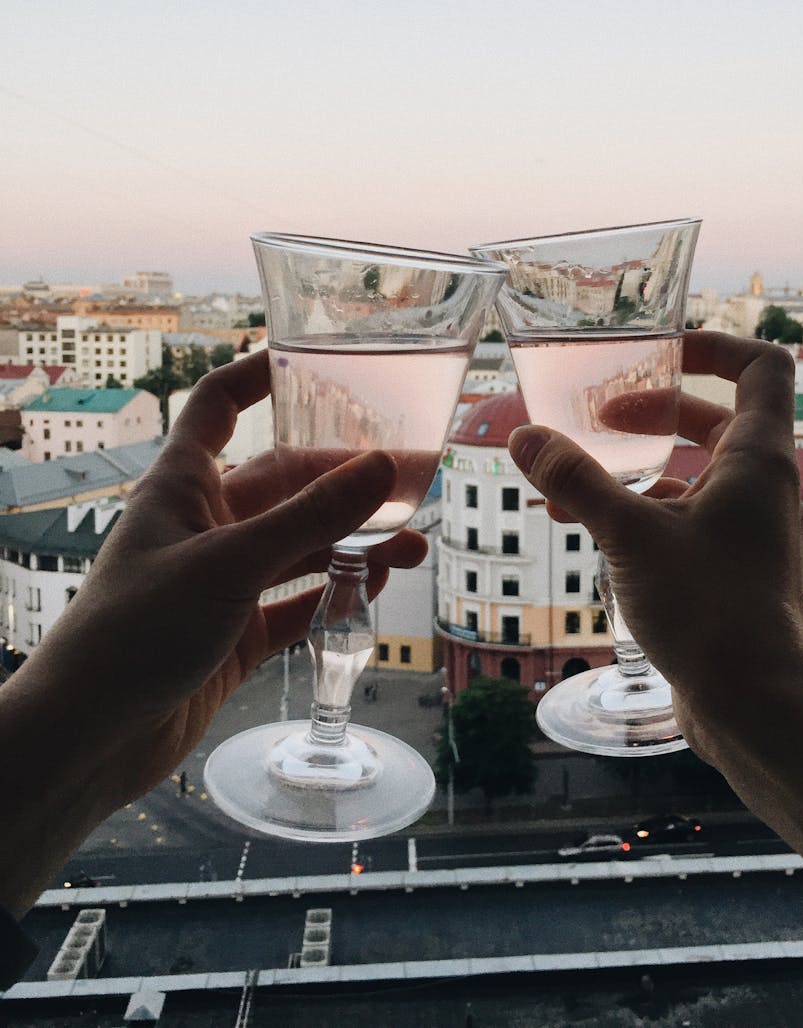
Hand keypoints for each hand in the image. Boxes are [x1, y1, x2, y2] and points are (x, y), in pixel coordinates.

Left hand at [4, 351, 425, 827]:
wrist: (91, 738)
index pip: (220, 404)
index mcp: (184, 485)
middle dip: (348, 478)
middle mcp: (205, 524)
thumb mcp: (231, 564)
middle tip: (415, 477)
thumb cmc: (136, 632)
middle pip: (286, 481)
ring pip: (301, 545)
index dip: (260, 374)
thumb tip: (385, 465)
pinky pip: (298, 602)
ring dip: (355, 541)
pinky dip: (338, 594)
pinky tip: (379, 588)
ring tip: (414, 544)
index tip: (315, 360)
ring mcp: (222, 580)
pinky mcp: (236, 634)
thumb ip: (311, 518)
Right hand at [508, 330, 802, 756]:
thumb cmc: (710, 612)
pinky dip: (639, 514)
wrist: (755, 706)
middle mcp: (760, 489)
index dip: (714, 345)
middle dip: (655, 410)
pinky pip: (684, 522)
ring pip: (693, 476)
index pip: (760, 366)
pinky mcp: (729, 572)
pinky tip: (588, 530)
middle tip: (599, 414)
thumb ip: (575, 480)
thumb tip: (524, 437)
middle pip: (715, 420)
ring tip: (570, 478)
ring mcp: (747, 532)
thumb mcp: (629, 534)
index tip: (657, 351)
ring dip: (636, 468)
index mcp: (757, 460)